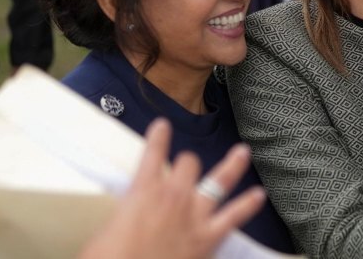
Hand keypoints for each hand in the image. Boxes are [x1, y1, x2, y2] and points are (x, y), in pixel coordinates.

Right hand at [79, 119, 265, 258]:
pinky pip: (235, 215)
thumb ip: (119, 218)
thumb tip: (121, 222)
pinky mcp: (209, 236)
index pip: (152, 155)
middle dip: (188, 162)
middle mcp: (173, 197)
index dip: (158, 137)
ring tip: (242, 152)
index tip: (162, 125)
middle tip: (187, 164)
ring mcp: (195, 215)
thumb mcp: (103, 233)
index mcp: (142, 193)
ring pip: (219, 180)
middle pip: (189, 164)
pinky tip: (259, 195)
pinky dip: (248, 204)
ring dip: (233, 164)